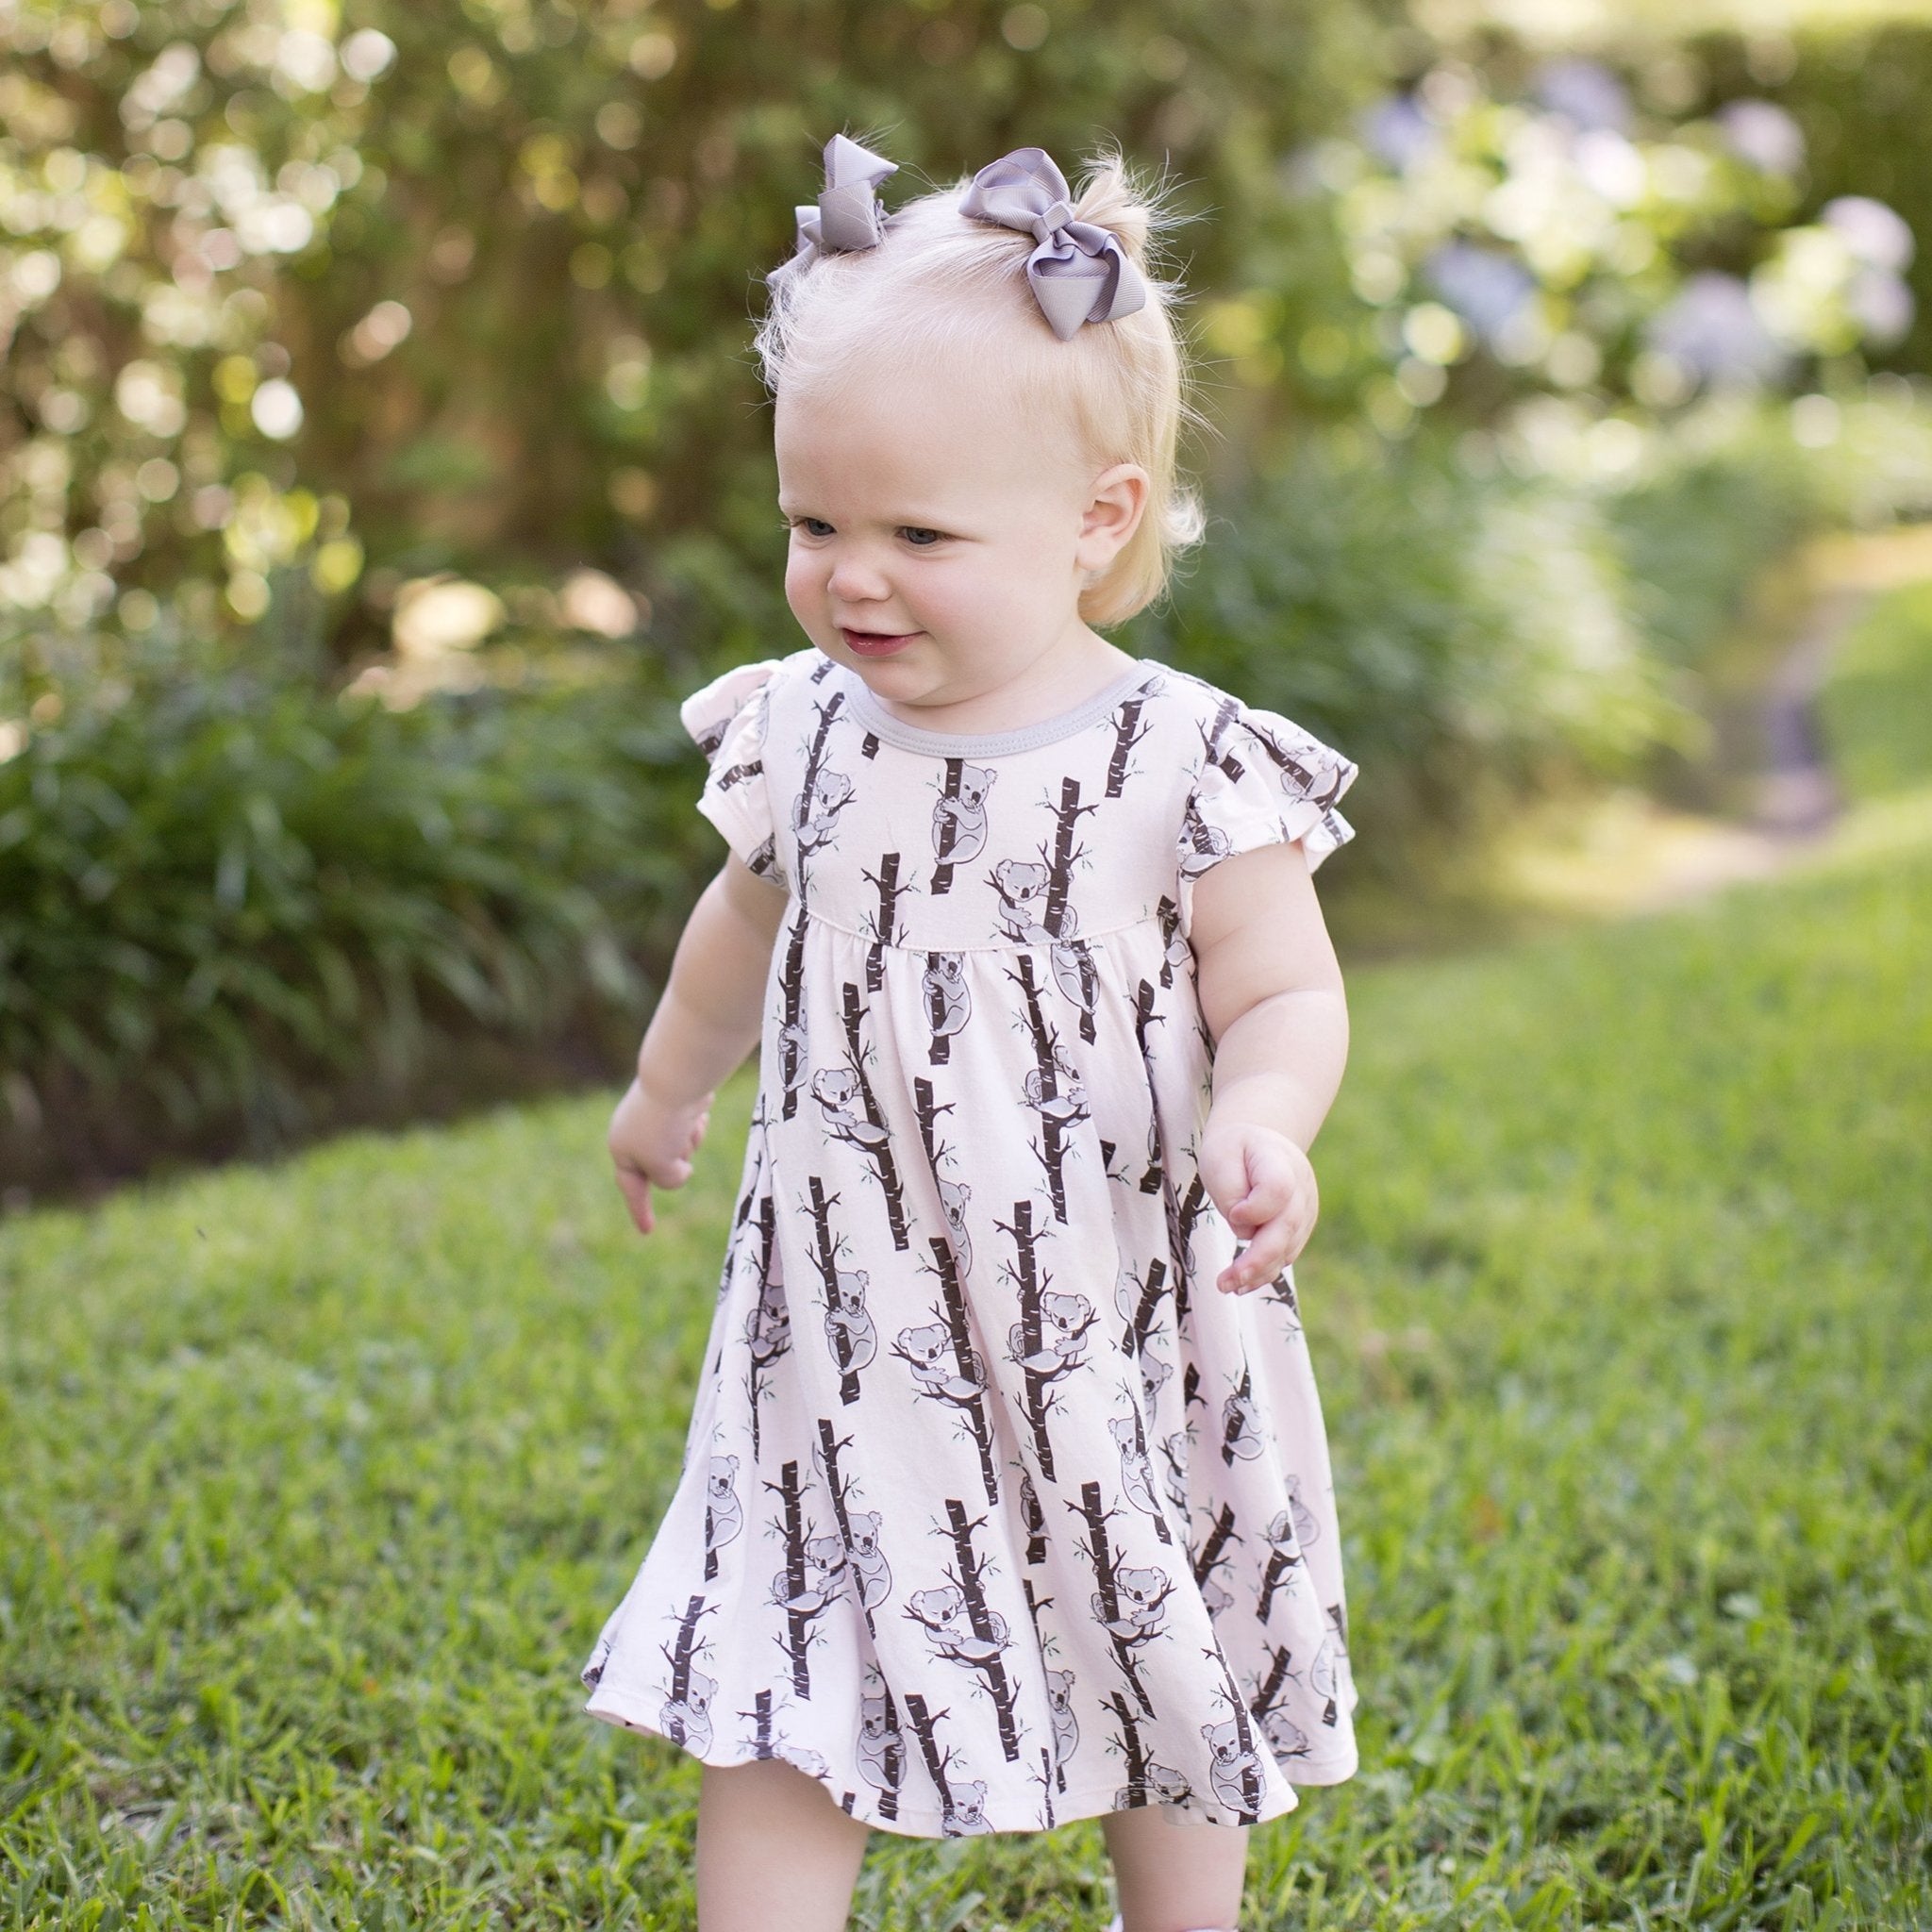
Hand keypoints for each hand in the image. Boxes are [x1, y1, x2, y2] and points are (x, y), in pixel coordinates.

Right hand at [608, 1077, 712, 1235]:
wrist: (678, 1078)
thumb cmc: (663, 1126)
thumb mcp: (661, 1167)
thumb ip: (668, 1180)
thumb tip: (682, 1168)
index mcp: (620, 1148)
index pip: (632, 1189)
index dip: (640, 1210)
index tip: (647, 1231)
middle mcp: (635, 1134)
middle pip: (664, 1169)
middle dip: (678, 1160)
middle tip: (676, 1141)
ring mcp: (656, 1119)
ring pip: (682, 1150)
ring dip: (690, 1143)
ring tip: (685, 1124)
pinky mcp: (676, 1107)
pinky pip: (692, 1130)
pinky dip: (697, 1126)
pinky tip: (696, 1111)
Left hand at [1196, 1117, 1318, 1293]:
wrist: (1258, 1144)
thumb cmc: (1233, 1151)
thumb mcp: (1219, 1157)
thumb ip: (1230, 1191)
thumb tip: (1246, 1231)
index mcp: (1279, 1160)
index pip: (1278, 1189)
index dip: (1256, 1208)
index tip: (1233, 1213)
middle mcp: (1301, 1186)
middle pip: (1286, 1226)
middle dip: (1257, 1259)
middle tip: (1227, 1281)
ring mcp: (1305, 1209)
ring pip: (1287, 1247)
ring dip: (1258, 1272)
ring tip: (1226, 1285)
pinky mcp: (1301, 1228)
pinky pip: (1286, 1254)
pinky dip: (1265, 1271)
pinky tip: (1241, 1283)